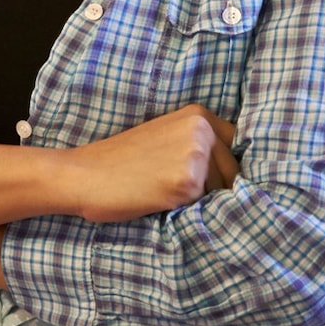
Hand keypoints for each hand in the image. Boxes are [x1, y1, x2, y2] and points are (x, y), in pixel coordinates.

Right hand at [59, 105, 233, 223]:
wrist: (83, 174)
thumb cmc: (120, 162)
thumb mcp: (166, 138)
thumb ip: (199, 145)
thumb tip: (241, 175)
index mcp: (198, 114)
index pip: (238, 148)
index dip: (229, 169)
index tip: (212, 182)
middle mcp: (201, 129)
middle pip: (235, 173)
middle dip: (215, 189)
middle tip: (173, 190)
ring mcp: (195, 155)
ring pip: (222, 192)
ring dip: (202, 202)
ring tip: (164, 194)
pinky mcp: (186, 183)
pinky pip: (206, 207)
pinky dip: (189, 211)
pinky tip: (161, 202)